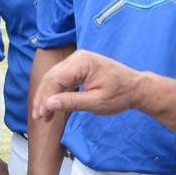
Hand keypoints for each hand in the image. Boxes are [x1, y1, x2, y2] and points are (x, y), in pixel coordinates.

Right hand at [32, 51, 147, 122]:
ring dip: (47, 96)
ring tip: (44, 115)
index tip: (41, 115)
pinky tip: (52, 105)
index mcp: (83, 62)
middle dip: (43, 98)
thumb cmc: (120, 94)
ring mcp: (78, 60)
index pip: (55, 80)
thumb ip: (71, 102)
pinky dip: (56, 92)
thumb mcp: (96, 103)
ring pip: (54, 78)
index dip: (45, 98)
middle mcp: (78, 57)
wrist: (136, 88)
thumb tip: (48, 104)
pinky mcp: (79, 66)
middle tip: (39, 117)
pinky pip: (62, 78)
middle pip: (51, 77)